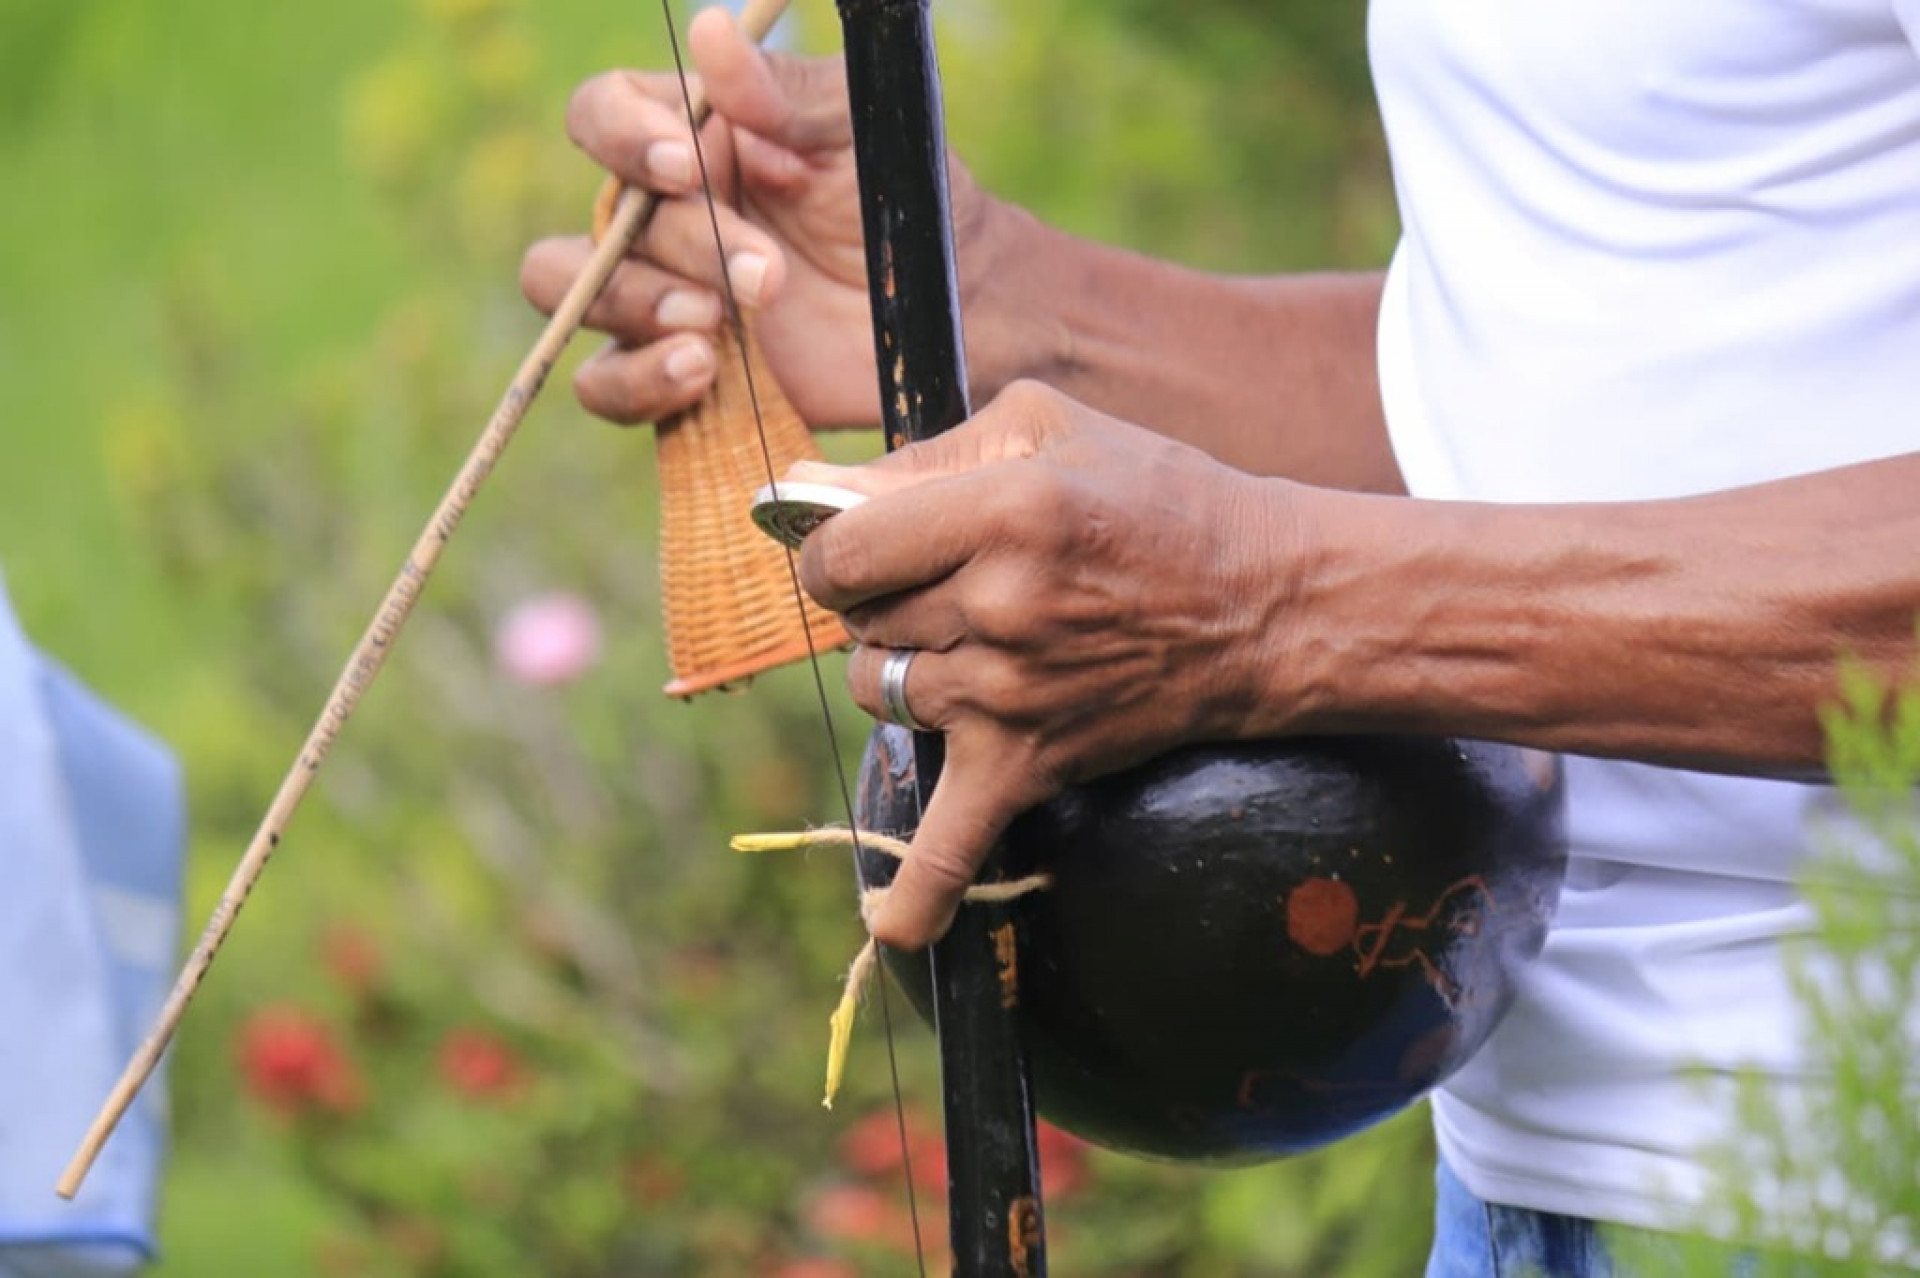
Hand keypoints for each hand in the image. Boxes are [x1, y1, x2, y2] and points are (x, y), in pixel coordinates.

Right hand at [520, 6, 989, 430]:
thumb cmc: (896, 201)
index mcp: (689, 139)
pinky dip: (636, 380)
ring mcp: (660, 294)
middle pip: (603, 218)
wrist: (943, 308)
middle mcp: (660, 214)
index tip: (683, 164)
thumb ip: (783, 91)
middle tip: (765, 276)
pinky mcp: (677, 373)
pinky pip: (605, 384)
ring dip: (635, 305)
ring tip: (714, 325)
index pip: (602, 114)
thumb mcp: (854, 130)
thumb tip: (710, 32)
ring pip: (573, 293)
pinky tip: (700, 370)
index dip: (621, 135)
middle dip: (678, 246)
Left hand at [791, 382, 1305, 947]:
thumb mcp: (1047, 427)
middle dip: (884, 600)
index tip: (864, 547)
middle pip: (858, 622)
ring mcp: (1009, 692)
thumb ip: (926, 449)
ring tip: (981, 647)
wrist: (1264, 606)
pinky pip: (957, 843)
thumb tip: (812, 487)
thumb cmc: (1154, 500)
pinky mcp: (1030, 762)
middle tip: (956, 586)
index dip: (833, 548)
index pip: (841, 550)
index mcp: (1001, 510)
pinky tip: (891, 930)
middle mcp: (999, 604)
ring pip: (881, 692)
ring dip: (909, 671)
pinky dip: (922, 894)